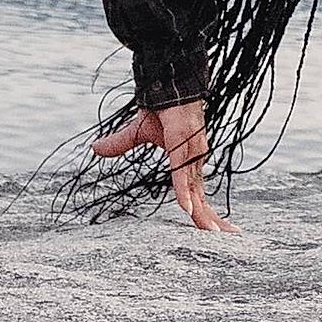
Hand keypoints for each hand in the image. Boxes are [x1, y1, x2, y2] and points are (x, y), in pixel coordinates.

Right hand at [89, 96, 227, 234]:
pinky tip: (187, 209)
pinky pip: (181, 173)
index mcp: (187, 162)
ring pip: (195, 190)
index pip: (196, 193)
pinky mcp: (180, 143)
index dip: (204, 211)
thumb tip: (95, 149)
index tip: (216, 229)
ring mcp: (188, 153)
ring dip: (202, 213)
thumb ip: (120, 144)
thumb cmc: (161, 107)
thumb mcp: (138, 132)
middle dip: (212, 219)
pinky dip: (183, 191)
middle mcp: (192, 161)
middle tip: (227, 237)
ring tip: (212, 232)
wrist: (166, 83)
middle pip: (202, 197)